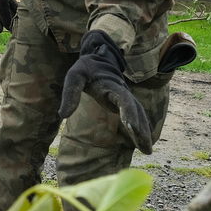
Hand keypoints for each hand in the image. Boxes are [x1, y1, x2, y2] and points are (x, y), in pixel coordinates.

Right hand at [0, 0, 18, 31]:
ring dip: (12, 16)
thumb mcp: (1, 3)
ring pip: (7, 9)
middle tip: (12, 30)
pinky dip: (16, 9)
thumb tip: (7, 26)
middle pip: (0, 13)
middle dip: (5, 21)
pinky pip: (13, 4)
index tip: (0, 31)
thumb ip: (4, 15)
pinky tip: (21, 13)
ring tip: (18, 23)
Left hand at [58, 30, 151, 151]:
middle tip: (145, 147)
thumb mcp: (73, 76)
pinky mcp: (125, 103)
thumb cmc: (84, 69)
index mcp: (112, 85)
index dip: (129, 112)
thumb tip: (62, 115)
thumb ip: (69, 93)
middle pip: (136, 111)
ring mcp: (126, 97)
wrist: (98, 59)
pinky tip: (144, 144)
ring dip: (144, 132)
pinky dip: (142, 129)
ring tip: (147, 150)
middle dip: (141, 128)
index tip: (132, 127)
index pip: (124, 99)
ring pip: (139, 115)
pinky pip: (137, 116)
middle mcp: (123, 92)